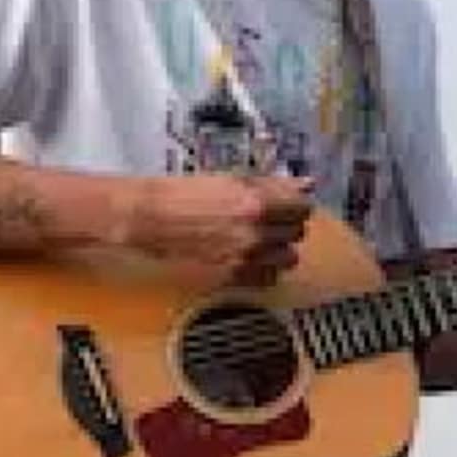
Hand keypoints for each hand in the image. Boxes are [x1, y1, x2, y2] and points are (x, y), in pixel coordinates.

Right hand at [123, 172, 314, 286]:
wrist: (151, 218)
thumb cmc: (185, 194)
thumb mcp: (232, 179)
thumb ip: (273, 184)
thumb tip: (305, 184)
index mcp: (257, 203)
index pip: (303, 207)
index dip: (296, 204)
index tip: (290, 203)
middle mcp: (255, 233)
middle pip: (297, 232)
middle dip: (288, 224)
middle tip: (272, 218)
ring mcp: (245, 258)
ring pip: (288, 258)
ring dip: (280, 248)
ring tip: (262, 239)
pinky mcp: (233, 277)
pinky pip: (268, 277)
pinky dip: (265, 268)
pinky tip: (251, 256)